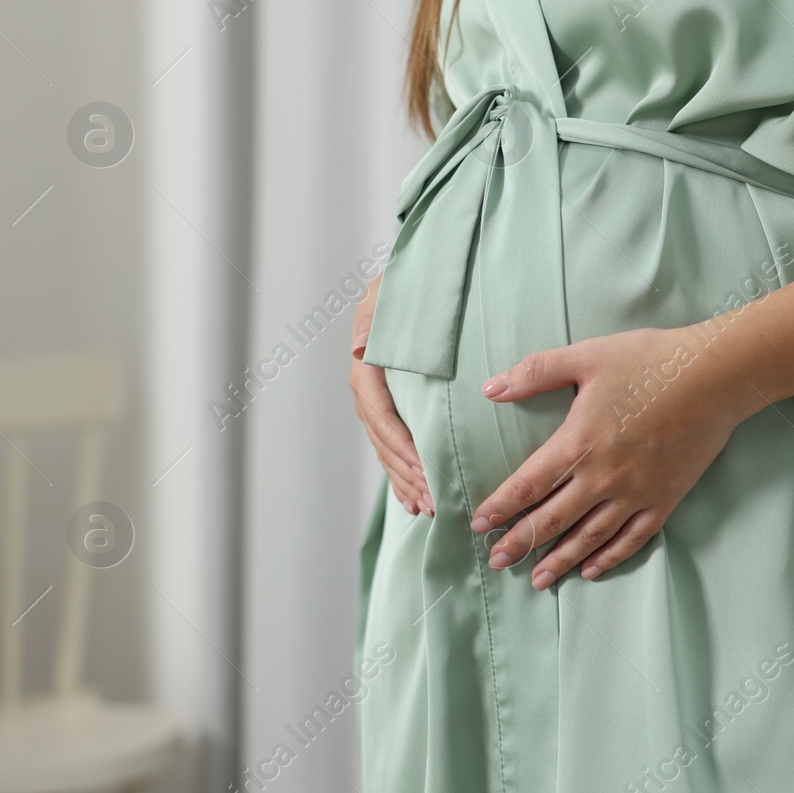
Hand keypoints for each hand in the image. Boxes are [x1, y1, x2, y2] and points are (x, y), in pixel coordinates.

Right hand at [350, 274, 432, 515]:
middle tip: (433, 500)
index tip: (423, 469)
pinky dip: (401, 477)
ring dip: (405, 482)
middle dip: (407, 474)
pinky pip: (392, 449)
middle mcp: (367, 391)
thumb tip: (360, 346)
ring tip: (428, 509)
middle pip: (384, 441)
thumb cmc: (407, 285)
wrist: (410, 283)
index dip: (401, 445)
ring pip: (387, 451)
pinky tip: (413, 502)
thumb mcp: (391, 294)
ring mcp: (376, 403)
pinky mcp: (389, 410)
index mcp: (366, 368)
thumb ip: (376, 318)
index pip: (381, 415)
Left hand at [473, 325, 749, 589]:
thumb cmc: (651, 361)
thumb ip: (536, 372)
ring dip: (559, 559)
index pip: (527, 485)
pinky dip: (610, 557)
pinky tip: (592, 568)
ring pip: (589, 537)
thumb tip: (490, 389)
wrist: (716, 376)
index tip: (479, 524)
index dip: (500, 507)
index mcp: (578, 443)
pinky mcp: (665, 498)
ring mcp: (635, 493)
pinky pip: (633, 538)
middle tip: (497, 561)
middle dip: (520, 542)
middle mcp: (603, 477)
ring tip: (537, 580)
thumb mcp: (587, 357)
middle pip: (552, 519)